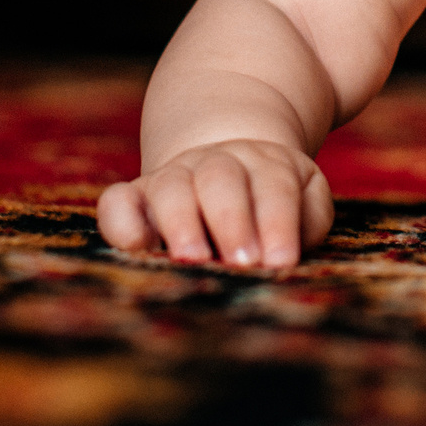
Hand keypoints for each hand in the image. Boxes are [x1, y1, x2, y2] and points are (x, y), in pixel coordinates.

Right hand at [97, 139, 333, 268]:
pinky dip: (122, 222)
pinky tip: (137, 247)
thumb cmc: (273, 202)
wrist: (229, 167)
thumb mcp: (303, 199)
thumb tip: (289, 245)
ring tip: (194, 260)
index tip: (281, 261)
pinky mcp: (135, 199)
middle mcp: (215, 164)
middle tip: (243, 263)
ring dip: (182, 223)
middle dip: (232, 221)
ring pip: (171, 187)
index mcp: (264, 163)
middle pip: (220, 180)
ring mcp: (172, 177)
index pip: (274, 186)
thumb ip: (308, 217)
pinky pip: (118, 202)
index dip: (278, 222)